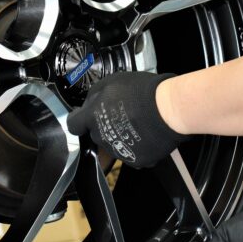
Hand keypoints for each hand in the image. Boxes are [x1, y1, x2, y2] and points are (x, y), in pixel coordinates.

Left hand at [67, 72, 188, 168]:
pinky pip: (132, 154)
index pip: (74, 125)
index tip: (84, 118)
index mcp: (92, 117)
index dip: (79, 121)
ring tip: (138, 124)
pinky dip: (137, 147)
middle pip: (96, 135)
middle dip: (104, 127)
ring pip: (113, 145)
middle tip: (121, 115)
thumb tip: (89, 104)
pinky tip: (147, 135)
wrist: (168, 109)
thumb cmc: (142, 91)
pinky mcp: (135, 161)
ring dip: (120, 136)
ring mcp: (118, 151)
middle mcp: (101, 137)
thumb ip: (95, 95)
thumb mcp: (112, 81)